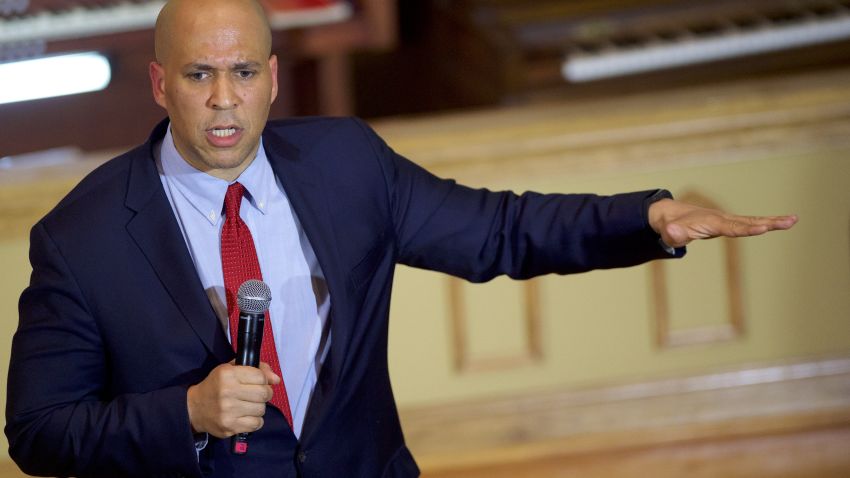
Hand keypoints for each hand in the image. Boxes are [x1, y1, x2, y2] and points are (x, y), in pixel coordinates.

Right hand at [186, 361, 280, 437]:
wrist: (194, 408)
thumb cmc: (216, 386)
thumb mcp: (231, 369)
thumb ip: (256, 369)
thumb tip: (276, 379)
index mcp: (228, 374)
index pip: (261, 377)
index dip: (265, 380)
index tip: (260, 383)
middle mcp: (228, 392)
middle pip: (264, 393)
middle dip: (265, 393)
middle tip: (258, 395)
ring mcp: (228, 411)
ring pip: (262, 409)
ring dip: (259, 407)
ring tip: (249, 405)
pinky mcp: (230, 426)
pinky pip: (256, 424)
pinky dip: (256, 420)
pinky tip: (247, 416)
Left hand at [648, 198, 797, 247]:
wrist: (671, 216)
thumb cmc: (671, 227)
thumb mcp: (669, 233)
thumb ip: (672, 233)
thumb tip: (672, 232)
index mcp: (711, 222)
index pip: (732, 228)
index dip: (747, 229)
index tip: (764, 228)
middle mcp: (722, 219)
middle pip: (749, 221)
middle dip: (769, 222)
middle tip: (791, 221)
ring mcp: (726, 220)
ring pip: (752, 221)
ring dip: (772, 222)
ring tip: (794, 220)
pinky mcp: (728, 224)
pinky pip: (749, 224)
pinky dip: (764, 224)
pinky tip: (780, 224)